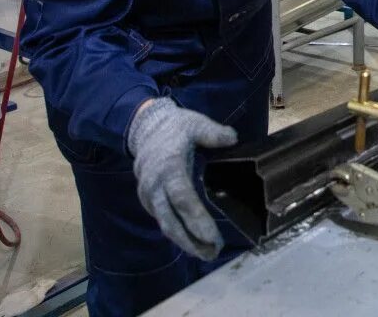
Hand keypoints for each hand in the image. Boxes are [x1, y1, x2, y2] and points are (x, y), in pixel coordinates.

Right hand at [127, 98, 237, 259]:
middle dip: (192, 241)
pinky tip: (192, 242)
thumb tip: (232, 138)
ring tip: (206, 253)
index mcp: (169, 168)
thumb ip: (213, 133)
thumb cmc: (175, 127)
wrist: (145, 128)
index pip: (183, 200)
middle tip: (213, 253)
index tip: (213, 237)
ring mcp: (149, 195)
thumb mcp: (195, 123)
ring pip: (165, 224)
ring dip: (185, 242)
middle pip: (172, 221)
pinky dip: (177, 233)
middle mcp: (155, 185)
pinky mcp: (148, 200)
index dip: (197, 220)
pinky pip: (162, 220)